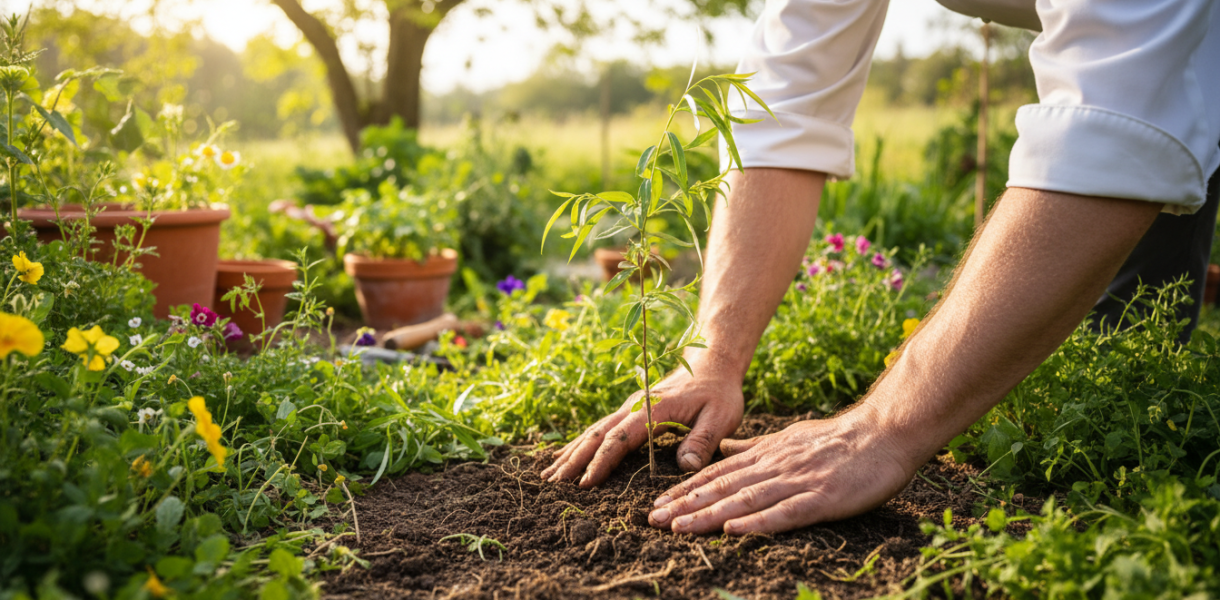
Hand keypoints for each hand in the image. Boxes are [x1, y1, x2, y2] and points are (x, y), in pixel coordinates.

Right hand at [541, 367, 743, 486]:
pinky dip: (581, 444)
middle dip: (573, 460)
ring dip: (571, 452)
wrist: (713, 362)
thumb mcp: (721, 417)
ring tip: (548, 474)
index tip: (585, 484)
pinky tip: (567, 455)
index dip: (601, 462)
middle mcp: (635, 408)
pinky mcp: (631, 411)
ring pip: (593, 431)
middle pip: (596, 435)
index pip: (620, 439)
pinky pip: (600, 429)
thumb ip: (704, 440)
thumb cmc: (719, 392)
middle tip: (550, 484)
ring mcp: (630, 408)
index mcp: (653, 411)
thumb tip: (685, 465)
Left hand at [646, 406, 916, 533]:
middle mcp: (775, 467)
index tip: (658, 504)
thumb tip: (723, 449)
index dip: (686, 490)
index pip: (718, 474)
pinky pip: (785, 513)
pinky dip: (757, 522)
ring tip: (679, 527)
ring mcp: (797, 482)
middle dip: (685, 504)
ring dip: (709, 515)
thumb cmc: (838, 440)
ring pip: (745, 500)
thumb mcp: (788, 438)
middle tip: (652, 520)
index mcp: (767, 454)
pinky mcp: (821, 498)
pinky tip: (733, 530)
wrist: (884, 433)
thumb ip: (754, 448)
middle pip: (723, 488)